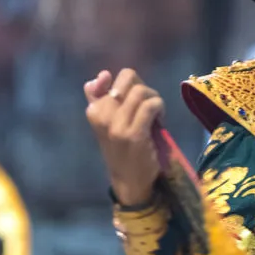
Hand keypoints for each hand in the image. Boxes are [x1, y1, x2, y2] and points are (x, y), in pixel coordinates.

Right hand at [84, 69, 164, 206]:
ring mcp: (116, 126)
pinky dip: (160, 108)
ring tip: (156, 114)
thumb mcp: (108, 123)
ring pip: (140, 91)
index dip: (129, 84)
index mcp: (93, 110)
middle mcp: (101, 116)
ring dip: (154, 98)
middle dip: (144, 88)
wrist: (128, 180)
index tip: (134, 99)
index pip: (108, 78)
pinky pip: (151, 106)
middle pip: (128, 78)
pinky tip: (160, 121)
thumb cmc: (122, 149)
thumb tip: (101, 75)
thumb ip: (100, 98)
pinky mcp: (134, 135)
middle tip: (150, 105)